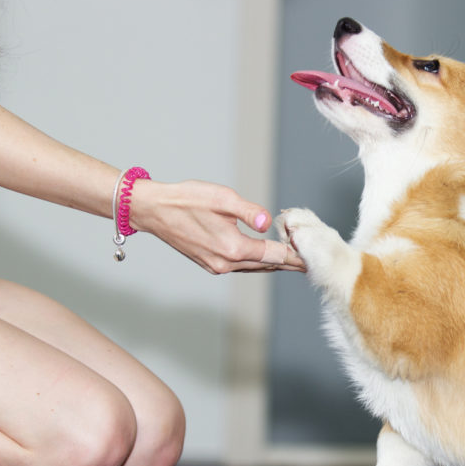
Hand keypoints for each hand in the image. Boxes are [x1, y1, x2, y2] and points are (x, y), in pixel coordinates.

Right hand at [128, 179, 305, 273]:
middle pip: (267, 265)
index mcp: (233, 248)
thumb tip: (266, 221)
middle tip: (309, 261)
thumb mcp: (222, 198)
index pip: (274, 255)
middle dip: (288, 262)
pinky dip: (256, 262)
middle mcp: (225, 263)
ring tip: (293, 259)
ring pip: (254, 267)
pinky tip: (265, 255)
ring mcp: (216, 266)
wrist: (153, 210)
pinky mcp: (209, 264)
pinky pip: (241, 266)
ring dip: (273, 263)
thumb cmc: (186, 200)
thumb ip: (248, 210)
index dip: (294, 254)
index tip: (310, 255)